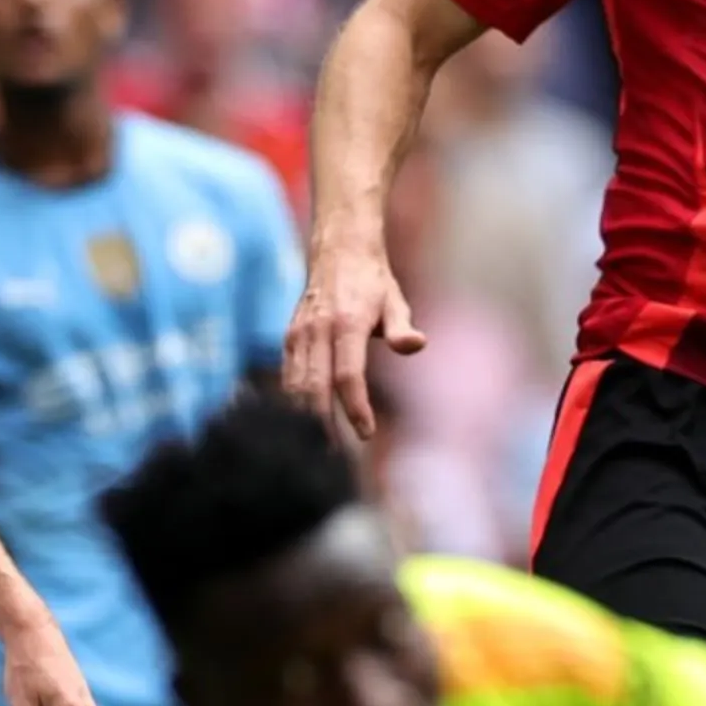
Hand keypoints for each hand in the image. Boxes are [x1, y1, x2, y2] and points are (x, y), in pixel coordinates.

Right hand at [282, 232, 420, 441]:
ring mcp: (299, 334)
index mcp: (347, 324)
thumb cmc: (373, 282)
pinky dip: (294, 402)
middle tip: (337, 454)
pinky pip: (288, 377)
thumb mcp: (395, 301)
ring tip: (320, 445)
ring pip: (296, 386)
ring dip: (306, 418)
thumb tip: (417, 345)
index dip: (356, 409)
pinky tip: (305, 422)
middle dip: (324, 425)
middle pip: (315, 388)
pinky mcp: (289, 338)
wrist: (337, 250)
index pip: (348, 377)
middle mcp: (318, 331)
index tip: (366, 433)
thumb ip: (403, 328)